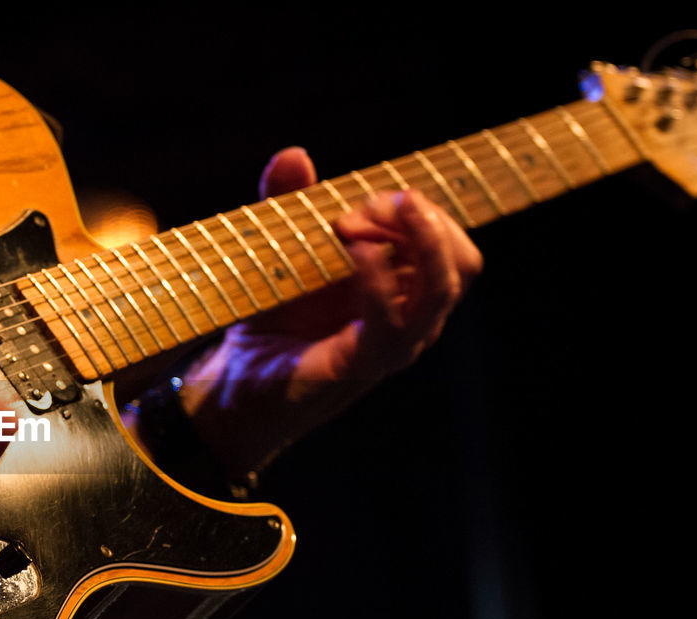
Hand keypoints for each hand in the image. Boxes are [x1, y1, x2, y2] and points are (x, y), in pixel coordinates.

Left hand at [180, 146, 481, 477]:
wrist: (234, 386)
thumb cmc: (266, 321)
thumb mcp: (277, 252)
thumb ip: (287, 203)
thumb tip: (294, 154)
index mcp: (404, 289)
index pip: (449, 240)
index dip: (414, 209)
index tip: (356, 201)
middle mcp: (410, 318)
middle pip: (462, 261)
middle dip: (422, 220)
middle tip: (359, 211)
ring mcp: (392, 346)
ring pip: (443, 288)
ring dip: (410, 241)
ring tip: (356, 223)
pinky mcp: (362, 365)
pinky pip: (393, 322)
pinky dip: (378, 279)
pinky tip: (351, 251)